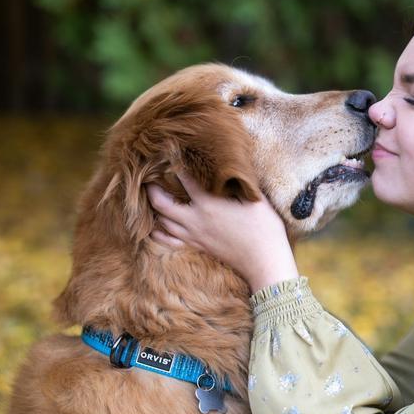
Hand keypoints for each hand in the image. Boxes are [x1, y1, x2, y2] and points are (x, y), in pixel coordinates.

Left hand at [146, 173, 298, 292]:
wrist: (264, 261)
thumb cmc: (264, 228)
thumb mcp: (254, 198)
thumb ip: (239, 182)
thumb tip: (231, 167)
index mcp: (208, 203)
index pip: (184, 179)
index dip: (175, 164)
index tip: (169, 152)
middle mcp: (196, 219)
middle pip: (161, 202)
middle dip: (152, 188)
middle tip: (148, 176)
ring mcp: (194, 235)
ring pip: (162, 221)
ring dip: (154, 208)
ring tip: (152, 196)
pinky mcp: (198, 246)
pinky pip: (169, 241)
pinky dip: (158, 233)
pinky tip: (155, 227)